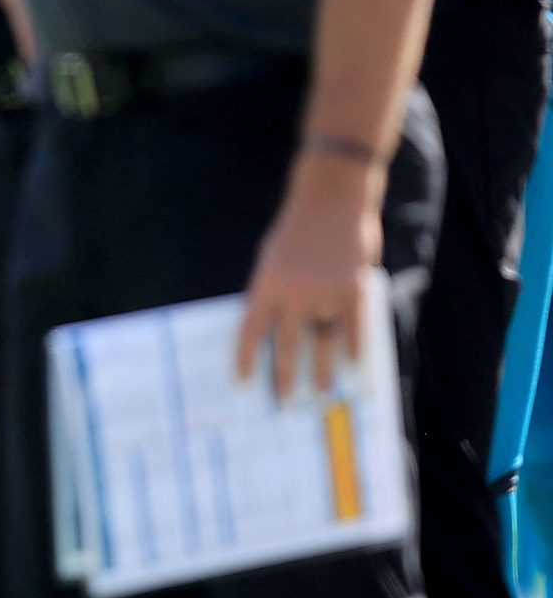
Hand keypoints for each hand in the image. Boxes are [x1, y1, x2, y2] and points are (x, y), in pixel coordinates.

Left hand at [235, 155, 384, 400]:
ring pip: (324, 341)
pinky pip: (355, 327)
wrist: (330, 197)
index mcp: (266, 286)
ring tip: (323, 391)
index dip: (245, 359)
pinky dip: (354, 347)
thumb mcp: (271, 260)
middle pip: (288, 346)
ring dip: (324, 370)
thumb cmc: (297, 230)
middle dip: (285, 376)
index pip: (249, 332)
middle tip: (285, 401)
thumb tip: (273, 329)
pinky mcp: (355, 288)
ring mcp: (326, 292)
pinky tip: (353, 365)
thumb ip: (273, 293)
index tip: (243, 383)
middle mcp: (294, 294)